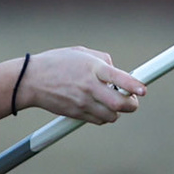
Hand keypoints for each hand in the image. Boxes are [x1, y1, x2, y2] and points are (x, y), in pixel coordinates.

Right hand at [15, 47, 146, 124]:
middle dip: (131, 104)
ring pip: (111, 116)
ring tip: (112, 102)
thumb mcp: (80, 53)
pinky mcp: (76, 114)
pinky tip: (99, 107)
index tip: (143, 89)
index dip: (134, 85)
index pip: (119, 78)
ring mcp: (82, 102)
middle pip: (119, 104)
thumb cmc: (56, 62)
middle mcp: (89, 86)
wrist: (30, 81)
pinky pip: (99, 120)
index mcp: (92, 68)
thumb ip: (102, 60)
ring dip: (117, 112)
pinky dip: (104, 116)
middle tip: (132, 100)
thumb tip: (118, 71)